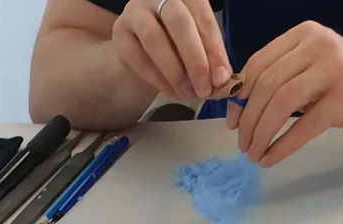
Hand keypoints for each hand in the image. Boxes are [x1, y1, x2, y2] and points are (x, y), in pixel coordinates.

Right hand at [111, 0, 231, 102]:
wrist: (142, 45)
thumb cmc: (176, 42)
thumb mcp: (197, 42)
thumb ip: (210, 56)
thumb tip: (222, 81)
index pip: (202, 17)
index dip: (214, 49)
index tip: (222, 78)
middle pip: (179, 22)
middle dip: (195, 59)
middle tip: (204, 89)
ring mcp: (135, 11)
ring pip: (154, 38)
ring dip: (174, 71)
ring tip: (187, 93)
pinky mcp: (120, 32)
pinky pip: (137, 57)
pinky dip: (157, 79)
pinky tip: (171, 92)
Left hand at [226, 22, 342, 165]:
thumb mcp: (314, 69)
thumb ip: (284, 77)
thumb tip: (241, 105)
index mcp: (305, 35)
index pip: (259, 63)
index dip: (239, 96)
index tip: (232, 120)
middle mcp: (317, 46)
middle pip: (267, 84)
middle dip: (248, 119)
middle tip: (241, 143)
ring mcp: (332, 71)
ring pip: (280, 103)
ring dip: (260, 133)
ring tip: (253, 153)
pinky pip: (302, 127)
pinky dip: (281, 146)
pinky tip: (270, 159)